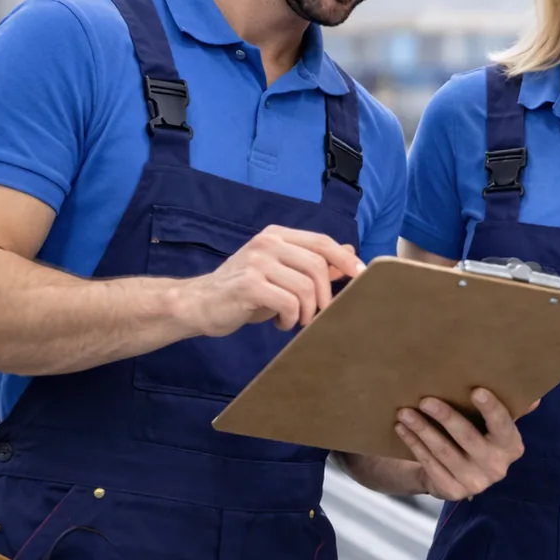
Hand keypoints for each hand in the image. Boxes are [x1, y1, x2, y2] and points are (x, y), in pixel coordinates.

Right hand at [180, 226, 363, 335]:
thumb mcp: (279, 273)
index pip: (322, 242)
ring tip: (296, 321)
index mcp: (277, 236)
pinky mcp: (248, 284)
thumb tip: (347, 252)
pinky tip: (280, 323)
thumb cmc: (243, 292)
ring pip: (305, 287)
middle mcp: (267, 243)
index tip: (361, 276)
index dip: (345, 260)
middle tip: (318, 315)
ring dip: (307, 312)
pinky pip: (288, 303)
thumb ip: (310, 263)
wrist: (199, 304)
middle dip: (324, 296)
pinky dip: (290, 319)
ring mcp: (257, 262)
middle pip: (318, 266)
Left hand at [394, 389, 526, 500]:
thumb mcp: (496, 426)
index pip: (502, 425)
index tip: (476, 391)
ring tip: (405, 412)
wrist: (460, 475)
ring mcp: (474, 483)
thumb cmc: (480, 438)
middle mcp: (497, 468)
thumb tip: (534, 397)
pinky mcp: (452, 491)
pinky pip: (430, 464)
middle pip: (467, 437)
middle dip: (445, 417)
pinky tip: (402, 429)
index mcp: (511, 447)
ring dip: (421, 430)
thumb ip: (511, 410)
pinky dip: (414, 444)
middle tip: (425, 399)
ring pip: (443, 451)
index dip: (490, 408)